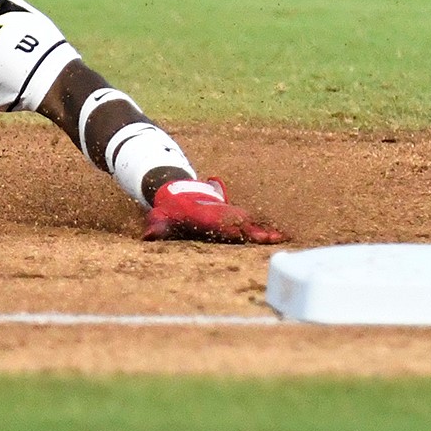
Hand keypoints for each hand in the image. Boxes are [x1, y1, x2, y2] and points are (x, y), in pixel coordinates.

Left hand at [142, 177, 286, 244]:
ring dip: (265, 232)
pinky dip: (265, 231)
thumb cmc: (169, 209)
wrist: (178, 191)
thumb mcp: (160, 217)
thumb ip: (157, 226)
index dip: (231, 228)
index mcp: (205, 215)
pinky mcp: (234, 219)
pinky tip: (282, 237)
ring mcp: (229, 216)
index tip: (242, 235)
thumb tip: (147, 236)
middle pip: (240, 224)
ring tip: (283, 239)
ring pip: (250, 224)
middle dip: (255, 231)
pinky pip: (252, 225)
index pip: (220, 223)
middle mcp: (221, 215)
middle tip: (272, 239)